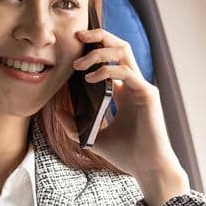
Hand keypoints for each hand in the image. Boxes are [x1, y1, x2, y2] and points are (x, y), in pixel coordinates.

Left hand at [72, 28, 189, 205]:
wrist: (147, 168)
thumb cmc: (127, 155)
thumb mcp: (94, 138)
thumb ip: (76, 126)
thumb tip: (58, 114)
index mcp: (124, 91)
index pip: (113, 58)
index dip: (96, 47)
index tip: (75, 46)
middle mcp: (134, 85)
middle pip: (120, 46)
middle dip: (99, 36)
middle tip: (78, 36)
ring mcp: (142, 87)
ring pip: (123, 52)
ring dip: (99, 52)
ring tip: (79, 64)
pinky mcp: (148, 94)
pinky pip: (126, 72)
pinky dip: (106, 71)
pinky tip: (89, 79)